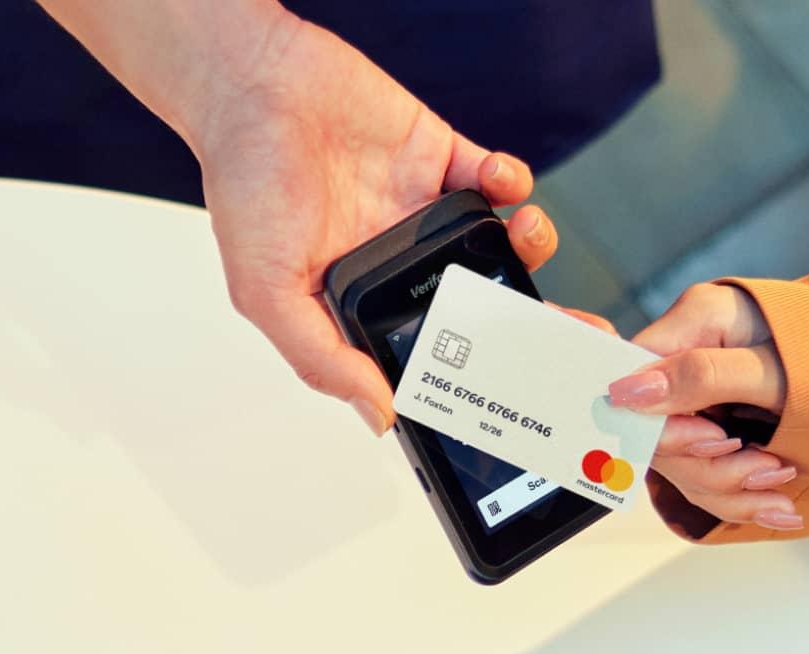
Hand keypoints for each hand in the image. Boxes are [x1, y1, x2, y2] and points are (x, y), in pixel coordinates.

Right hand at [189, 15, 557, 432]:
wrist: (253, 82)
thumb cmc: (245, 180)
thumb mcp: (265, 289)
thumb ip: (322, 357)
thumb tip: (377, 416)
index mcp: (361, 300)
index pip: (431, 349)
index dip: (473, 368)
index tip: (514, 382)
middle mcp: (400, 261)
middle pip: (481, 301)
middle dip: (527, 316)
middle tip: (563, 326)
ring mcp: (426, 211)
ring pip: (500, 243)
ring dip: (530, 243)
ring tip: (527, 232)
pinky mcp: (443, 159)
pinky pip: (497, 181)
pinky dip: (513, 182)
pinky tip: (500, 181)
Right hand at [609, 284, 802, 530]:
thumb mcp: (775, 367)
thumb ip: (704, 376)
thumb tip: (630, 392)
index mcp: (695, 322)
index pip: (636, 378)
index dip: (662, 424)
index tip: (715, 442)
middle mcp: (688, 360)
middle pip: (657, 432)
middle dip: (711, 465)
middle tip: (767, 469)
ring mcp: (700, 399)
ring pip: (683, 466)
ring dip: (733, 490)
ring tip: (783, 492)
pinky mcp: (716, 430)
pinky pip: (709, 477)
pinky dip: (743, 499)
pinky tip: (779, 510)